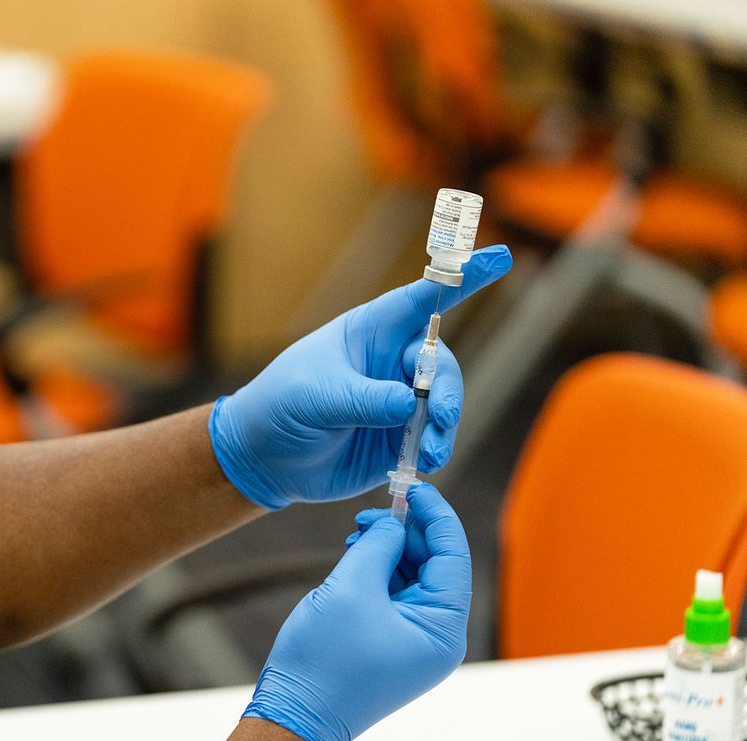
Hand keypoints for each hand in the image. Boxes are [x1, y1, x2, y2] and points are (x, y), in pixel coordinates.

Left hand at [208, 245, 511, 508]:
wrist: (264, 459)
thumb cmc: (280, 408)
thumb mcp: (315, 397)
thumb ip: (362, 399)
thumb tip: (408, 405)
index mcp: (370, 331)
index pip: (423, 299)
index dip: (462, 277)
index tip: (499, 257)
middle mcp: (391, 361)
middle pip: (441, 363)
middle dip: (448, 389)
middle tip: (440, 416)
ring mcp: (398, 399)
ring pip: (443, 402)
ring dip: (445, 424)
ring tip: (432, 450)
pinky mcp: (400, 436)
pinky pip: (433, 437)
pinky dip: (436, 448)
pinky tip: (426, 461)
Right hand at [242, 484, 471, 740]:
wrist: (295, 714)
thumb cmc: (325, 659)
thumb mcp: (352, 588)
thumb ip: (378, 546)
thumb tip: (393, 522)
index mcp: (442, 628)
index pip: (453, 555)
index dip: (435, 515)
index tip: (414, 486)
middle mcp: (437, 636)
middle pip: (435, 564)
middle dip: (406, 532)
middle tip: (373, 510)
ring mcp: (414, 642)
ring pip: (413, 577)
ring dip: (389, 550)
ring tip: (356, 535)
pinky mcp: (391, 642)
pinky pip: (395, 595)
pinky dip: (378, 570)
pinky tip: (355, 556)